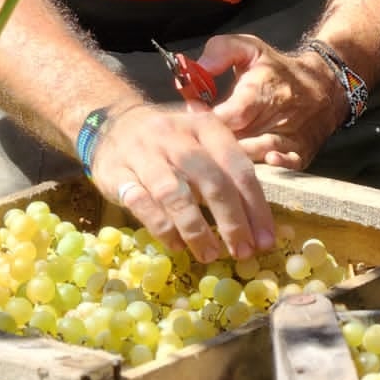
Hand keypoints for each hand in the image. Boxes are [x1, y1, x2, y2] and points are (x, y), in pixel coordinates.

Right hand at [90, 102, 276, 264]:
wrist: (113, 124)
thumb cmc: (171, 140)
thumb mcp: (202, 139)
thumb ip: (231, 167)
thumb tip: (263, 216)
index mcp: (205, 127)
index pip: (238, 167)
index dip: (255, 206)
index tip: (266, 239)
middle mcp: (177, 137)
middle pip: (211, 181)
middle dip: (232, 221)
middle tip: (243, 252)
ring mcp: (145, 155)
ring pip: (176, 195)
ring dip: (197, 230)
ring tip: (211, 254)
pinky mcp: (117, 174)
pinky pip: (143, 204)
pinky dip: (163, 228)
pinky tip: (177, 245)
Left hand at [198, 33, 345, 168]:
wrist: (323, 85)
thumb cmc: (277, 70)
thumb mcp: (250, 48)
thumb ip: (220, 52)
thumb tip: (197, 68)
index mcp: (260, 91)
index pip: (233, 113)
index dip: (211, 121)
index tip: (193, 122)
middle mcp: (277, 115)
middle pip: (242, 140)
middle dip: (217, 145)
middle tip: (199, 145)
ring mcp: (290, 136)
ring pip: (261, 154)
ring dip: (239, 159)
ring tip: (219, 158)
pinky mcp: (302, 151)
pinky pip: (288, 165)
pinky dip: (277, 166)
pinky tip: (265, 162)